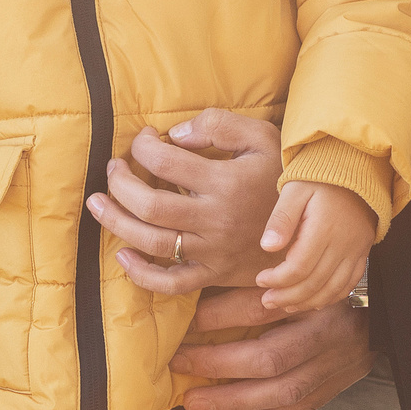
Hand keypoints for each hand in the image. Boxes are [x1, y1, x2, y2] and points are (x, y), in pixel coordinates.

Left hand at [85, 109, 282, 292]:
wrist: (312, 226)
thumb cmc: (281, 176)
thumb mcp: (262, 137)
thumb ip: (219, 125)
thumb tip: (175, 135)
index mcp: (225, 183)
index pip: (166, 162)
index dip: (143, 147)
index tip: (142, 139)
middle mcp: (216, 220)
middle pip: (149, 207)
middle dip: (120, 185)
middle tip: (113, 169)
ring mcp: (213, 252)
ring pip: (152, 243)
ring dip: (116, 223)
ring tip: (97, 204)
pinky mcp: (214, 275)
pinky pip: (171, 284)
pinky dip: (141, 275)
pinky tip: (123, 256)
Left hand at [170, 287, 372, 409]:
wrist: (383, 311)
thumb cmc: (327, 285)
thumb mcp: (296, 273)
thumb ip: (259, 282)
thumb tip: (202, 297)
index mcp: (316, 295)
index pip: (261, 306)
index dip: (220, 315)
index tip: (186, 321)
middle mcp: (329, 332)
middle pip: (270, 357)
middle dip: (218, 364)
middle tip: (179, 365)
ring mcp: (337, 365)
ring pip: (281, 393)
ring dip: (232, 401)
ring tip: (194, 402)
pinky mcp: (336, 387)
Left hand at [255, 181, 375, 311]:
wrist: (356, 170)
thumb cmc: (320, 179)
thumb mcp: (294, 190)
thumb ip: (281, 219)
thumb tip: (267, 246)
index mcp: (324, 228)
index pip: (299, 268)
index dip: (277, 280)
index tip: (260, 279)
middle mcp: (343, 244)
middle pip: (315, 284)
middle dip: (287, 297)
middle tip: (266, 300)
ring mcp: (356, 251)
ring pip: (332, 290)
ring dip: (307, 302)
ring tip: (284, 305)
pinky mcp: (362, 253)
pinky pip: (349, 284)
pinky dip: (330, 297)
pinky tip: (312, 301)